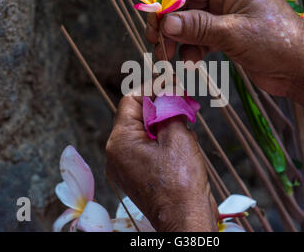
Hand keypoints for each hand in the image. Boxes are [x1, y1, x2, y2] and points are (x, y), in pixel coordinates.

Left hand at [106, 95, 217, 231]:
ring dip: (164, 120)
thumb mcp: (177, 137)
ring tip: (186, 117)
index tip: (172, 82)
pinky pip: (148, 146)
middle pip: (136, 115)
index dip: (152, 87)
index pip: (131, 101)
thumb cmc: (181, 183)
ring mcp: (126, 165)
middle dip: (160, 104)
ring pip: (144, 130)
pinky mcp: (138, 173)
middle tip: (182, 97)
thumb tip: (168, 93)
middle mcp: (117, 153)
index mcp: (120, 142)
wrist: (185, 220)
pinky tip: (182, 136)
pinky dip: (163, 137)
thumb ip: (169, 110)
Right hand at [146, 0, 303, 96]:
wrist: (302, 71)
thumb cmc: (278, 45)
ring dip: (178, 40)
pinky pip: (202, 38)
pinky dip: (193, 49)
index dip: (167, 1)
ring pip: (191, 24)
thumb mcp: (235, 33)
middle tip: (155, 43)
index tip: (153, 22)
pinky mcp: (228, 36)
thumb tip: (166, 23)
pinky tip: (191, 62)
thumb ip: (199, 27)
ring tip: (168, 58)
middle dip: (169, 25)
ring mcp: (227, 17)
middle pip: (187, 5)